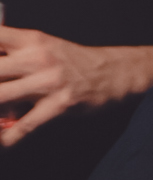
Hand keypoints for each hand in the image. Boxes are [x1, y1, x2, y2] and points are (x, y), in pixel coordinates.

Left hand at [0, 28, 152, 144]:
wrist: (113, 73)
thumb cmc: (73, 62)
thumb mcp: (43, 46)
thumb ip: (13, 53)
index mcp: (30, 39)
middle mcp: (37, 57)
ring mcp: (48, 82)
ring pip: (1, 97)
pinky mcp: (59, 105)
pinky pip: (26, 125)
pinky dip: (9, 137)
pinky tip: (3, 140)